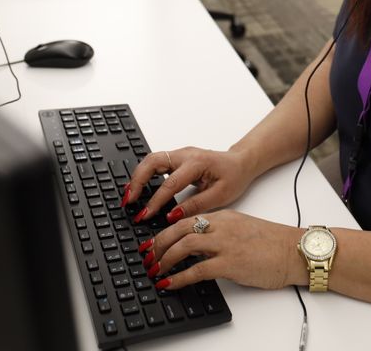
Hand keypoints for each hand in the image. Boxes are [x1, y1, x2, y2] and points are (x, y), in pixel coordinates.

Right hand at [123, 147, 256, 222]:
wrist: (241, 163)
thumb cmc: (234, 177)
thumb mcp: (220, 196)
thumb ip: (196, 206)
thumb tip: (172, 216)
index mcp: (197, 163)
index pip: (170, 183)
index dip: (156, 201)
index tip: (146, 215)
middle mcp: (185, 155)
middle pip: (153, 161)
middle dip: (137, 180)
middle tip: (129, 200)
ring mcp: (180, 154)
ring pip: (151, 159)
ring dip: (138, 176)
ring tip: (129, 195)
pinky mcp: (177, 158)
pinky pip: (156, 162)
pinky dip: (144, 173)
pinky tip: (138, 187)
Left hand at [143, 210, 302, 290]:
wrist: (294, 251)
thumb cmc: (272, 244)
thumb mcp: (242, 230)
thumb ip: (221, 234)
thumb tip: (199, 249)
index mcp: (224, 216)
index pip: (187, 220)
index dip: (165, 231)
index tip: (153, 242)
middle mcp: (221, 226)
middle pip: (179, 229)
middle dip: (158, 244)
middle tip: (147, 256)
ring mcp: (225, 244)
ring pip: (184, 245)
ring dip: (164, 259)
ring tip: (155, 270)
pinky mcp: (231, 263)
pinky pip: (197, 269)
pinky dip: (179, 277)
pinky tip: (169, 284)